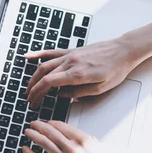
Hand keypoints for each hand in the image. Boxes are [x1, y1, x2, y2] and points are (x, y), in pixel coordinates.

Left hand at [22, 120, 139, 152]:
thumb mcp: (95, 146)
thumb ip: (81, 137)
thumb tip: (66, 131)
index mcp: (82, 139)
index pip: (62, 125)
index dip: (51, 122)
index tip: (47, 122)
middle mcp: (73, 148)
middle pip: (51, 132)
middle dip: (39, 125)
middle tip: (33, 123)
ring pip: (44, 143)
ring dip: (33, 135)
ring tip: (28, 132)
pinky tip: (26, 149)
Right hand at [24, 38, 141, 108]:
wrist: (123, 51)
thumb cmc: (116, 70)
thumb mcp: (100, 89)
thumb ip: (78, 93)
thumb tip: (61, 95)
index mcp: (77, 73)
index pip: (49, 83)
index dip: (38, 93)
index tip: (34, 102)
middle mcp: (71, 62)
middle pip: (44, 75)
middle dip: (33, 88)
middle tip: (29, 99)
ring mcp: (70, 55)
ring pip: (45, 64)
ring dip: (33, 76)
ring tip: (28, 87)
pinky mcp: (72, 51)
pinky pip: (52, 52)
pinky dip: (38, 54)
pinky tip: (28, 56)